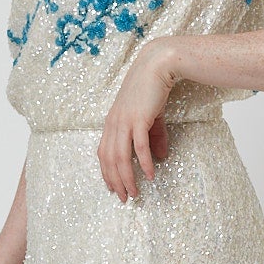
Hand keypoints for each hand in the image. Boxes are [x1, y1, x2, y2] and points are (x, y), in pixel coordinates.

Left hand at [97, 42, 176, 202]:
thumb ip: (153, 137)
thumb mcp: (150, 116)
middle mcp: (114, 123)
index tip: (113, 188)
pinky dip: (144, 163)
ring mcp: (124, 121)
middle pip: (110, 160)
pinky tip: (150, 175)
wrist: (156, 65)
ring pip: (121, 157)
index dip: (107, 173)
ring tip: (135, 193)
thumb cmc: (151, 88)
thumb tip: (159, 157)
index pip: (103, 153)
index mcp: (112, 122)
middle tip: (124, 198)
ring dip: (127, 178)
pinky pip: (139, 147)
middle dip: (116, 182)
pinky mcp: (138, 119)